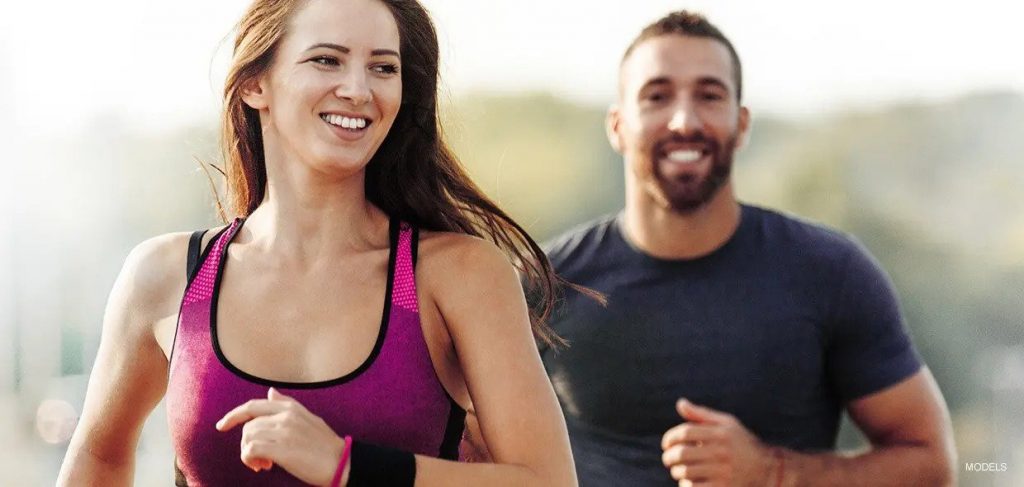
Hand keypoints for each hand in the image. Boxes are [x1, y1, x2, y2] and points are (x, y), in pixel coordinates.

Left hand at [216, 388, 346, 485]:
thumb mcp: (308, 418)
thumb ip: (286, 404)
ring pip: (248, 437)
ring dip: (249, 454)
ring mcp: (284, 432)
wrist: (341, 463)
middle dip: (247, 444)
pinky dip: (250, 460)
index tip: (221, 426)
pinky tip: (263, 466)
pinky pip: (251, 450)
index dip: (233, 415)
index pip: (253, 406)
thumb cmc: (326, 444)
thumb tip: (270, 392)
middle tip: (258, 459)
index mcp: (291, 408)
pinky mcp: (282, 449)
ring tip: (263, 464)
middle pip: (248, 426)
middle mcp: (285, 416)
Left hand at [661, 399, 774, 486]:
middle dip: (669, 457)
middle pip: (683, 453)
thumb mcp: (726, 424)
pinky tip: (687, 481)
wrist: (766, 469)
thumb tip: (680, 403)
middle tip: (668, 459)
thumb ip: (701, 414)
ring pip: (686, 472)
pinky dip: (686, 484)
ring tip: (677, 470)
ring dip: (676, 471)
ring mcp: (723, 471)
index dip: (670, 438)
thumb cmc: (740, 442)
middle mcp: (722, 451)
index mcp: (720, 433)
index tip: (666, 444)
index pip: (685, 432)